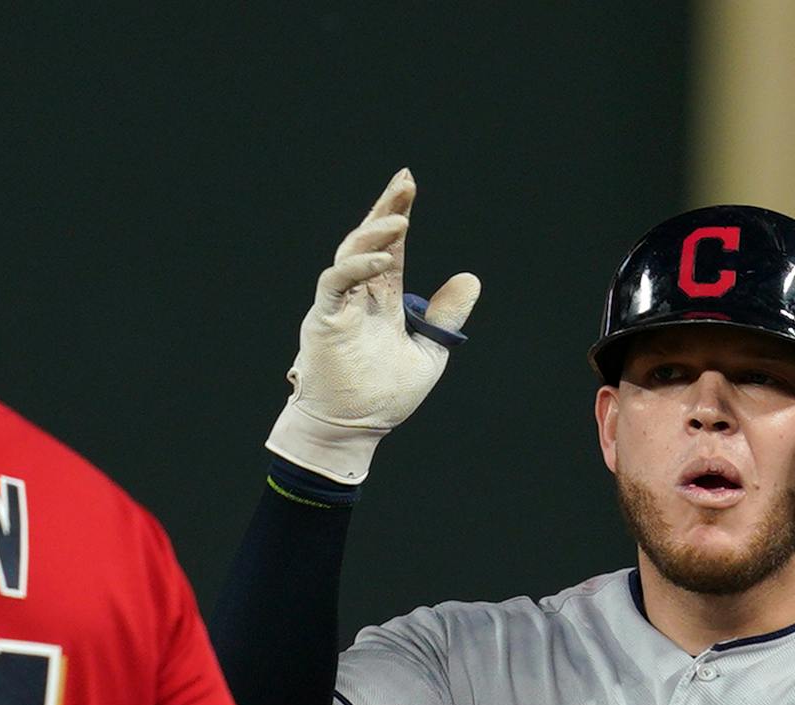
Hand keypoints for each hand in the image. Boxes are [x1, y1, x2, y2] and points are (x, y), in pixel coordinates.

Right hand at [264, 170, 480, 483]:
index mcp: (381, 299)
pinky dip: (357, 267)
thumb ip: (446, 316)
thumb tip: (471, 278)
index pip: (390, 247)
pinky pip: (336, 284)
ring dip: (374, 232)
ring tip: (402, 218)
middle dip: (385, 209)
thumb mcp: (429, 352)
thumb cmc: (383, 397)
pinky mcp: (324, 320)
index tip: (409, 186)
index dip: (397, 215)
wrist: (354, 430)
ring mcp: (339, 305)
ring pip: (350, 254)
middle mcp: (358, 296)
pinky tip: (383, 257)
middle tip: (405, 183)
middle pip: (368, 240)